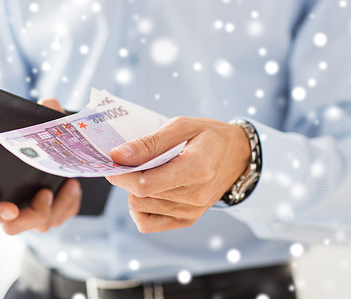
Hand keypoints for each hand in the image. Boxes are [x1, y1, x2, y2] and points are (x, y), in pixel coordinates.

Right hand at [0, 98, 81, 234]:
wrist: (50, 146)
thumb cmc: (31, 138)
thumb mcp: (35, 124)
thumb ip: (40, 113)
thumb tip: (48, 104)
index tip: (11, 207)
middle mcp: (5, 206)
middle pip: (12, 226)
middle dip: (31, 216)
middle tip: (46, 194)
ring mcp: (27, 213)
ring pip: (41, 225)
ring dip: (57, 206)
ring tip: (69, 184)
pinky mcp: (48, 214)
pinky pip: (59, 218)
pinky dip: (68, 204)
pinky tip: (73, 186)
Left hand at [106, 117, 250, 232]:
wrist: (237, 155)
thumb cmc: (209, 136)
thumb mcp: (181, 126)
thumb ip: (149, 142)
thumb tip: (117, 155)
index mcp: (196, 168)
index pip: (145, 184)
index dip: (121, 175)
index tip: (113, 162)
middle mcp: (195, 195)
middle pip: (140, 196)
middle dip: (127, 178)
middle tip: (130, 161)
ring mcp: (192, 211)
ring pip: (140, 209)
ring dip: (134, 191)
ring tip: (146, 172)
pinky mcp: (188, 220)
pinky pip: (149, 224)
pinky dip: (141, 208)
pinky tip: (148, 191)